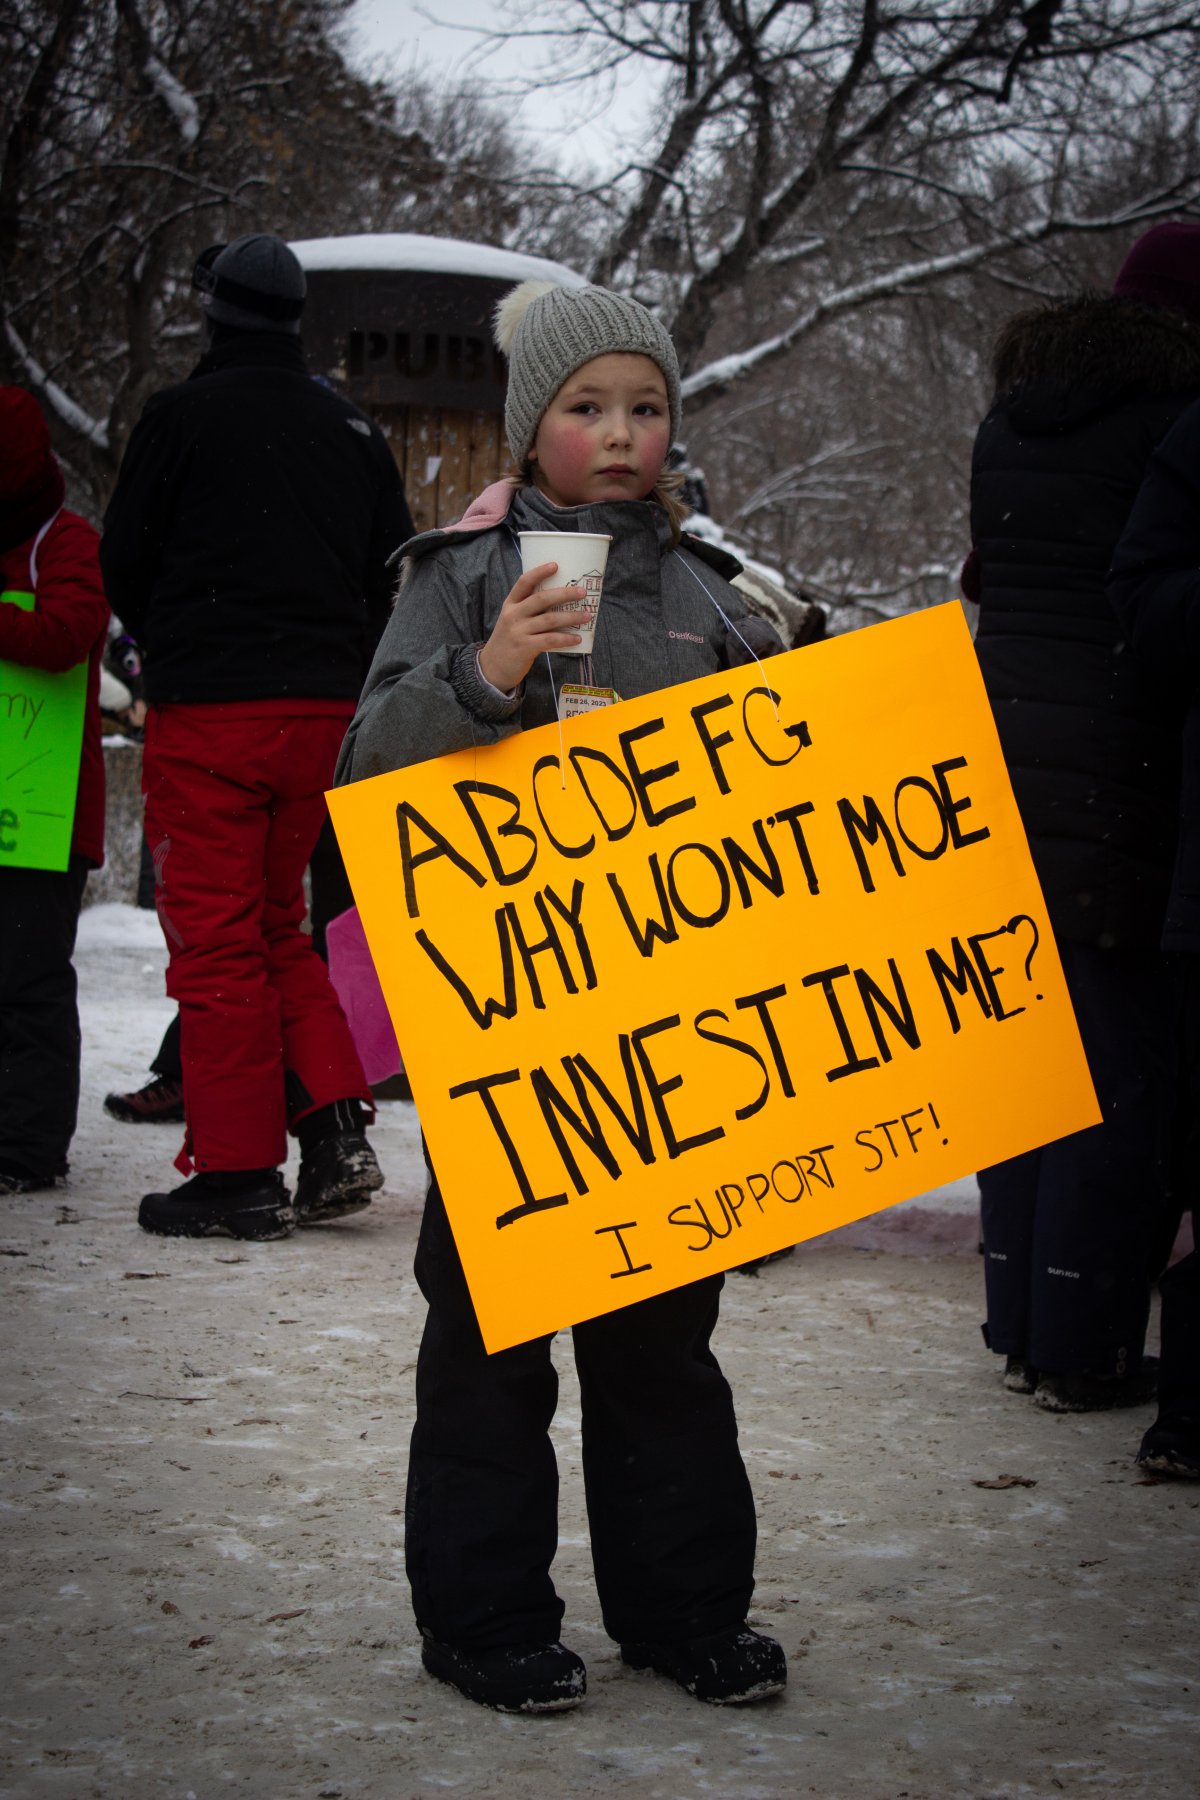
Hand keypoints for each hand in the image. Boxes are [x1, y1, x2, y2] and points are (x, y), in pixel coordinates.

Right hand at [478, 562, 586, 692]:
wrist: (493, 667)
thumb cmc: (509, 640)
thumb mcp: (513, 619)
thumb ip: (530, 610)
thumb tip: (562, 601)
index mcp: (510, 604)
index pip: (524, 582)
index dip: (539, 572)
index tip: (556, 565)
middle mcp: (513, 615)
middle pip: (541, 599)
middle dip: (564, 594)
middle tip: (582, 592)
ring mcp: (518, 631)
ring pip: (549, 619)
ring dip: (571, 616)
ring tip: (587, 615)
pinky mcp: (524, 647)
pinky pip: (549, 640)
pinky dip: (565, 638)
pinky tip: (577, 638)